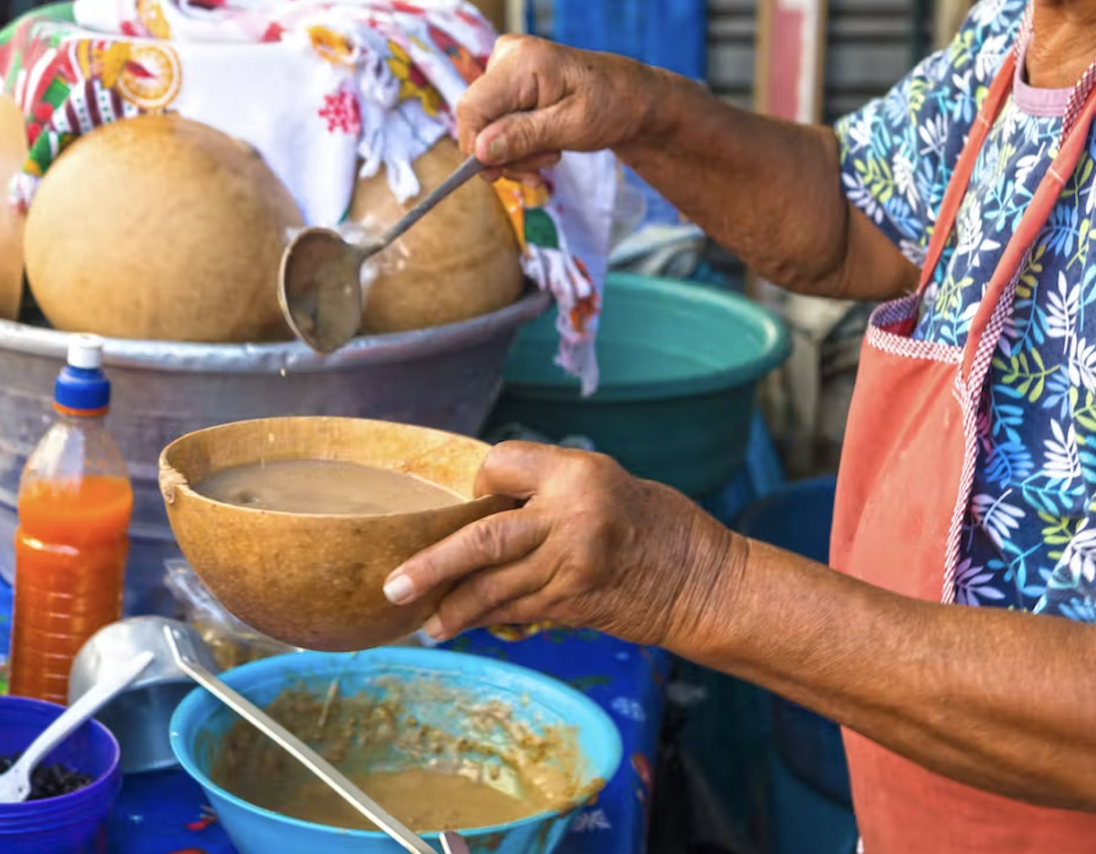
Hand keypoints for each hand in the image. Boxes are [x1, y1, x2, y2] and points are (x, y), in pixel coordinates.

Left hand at [382, 442, 742, 646]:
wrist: (701, 577)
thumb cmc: (649, 521)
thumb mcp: (600, 481)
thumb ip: (545, 490)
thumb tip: (480, 509)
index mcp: (576, 472)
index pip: (498, 466)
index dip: (481, 484)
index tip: (478, 498)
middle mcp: (570, 516)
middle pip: (482, 538)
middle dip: (432, 565)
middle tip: (394, 586)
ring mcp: (571, 564)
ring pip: (493, 588)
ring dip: (454, 608)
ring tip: (422, 626)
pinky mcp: (574, 604)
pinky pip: (516, 611)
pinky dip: (487, 619)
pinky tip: (462, 628)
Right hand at [458, 36, 655, 173]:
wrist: (632, 97)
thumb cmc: (612, 106)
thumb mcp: (572, 126)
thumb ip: (524, 136)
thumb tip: (479, 151)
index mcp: (523, 61)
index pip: (473, 108)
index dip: (478, 146)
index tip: (499, 174)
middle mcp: (507, 56)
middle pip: (477, 118)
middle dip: (503, 153)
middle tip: (541, 169)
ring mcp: (505, 67)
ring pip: (484, 125)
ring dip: (512, 153)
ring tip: (549, 158)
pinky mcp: (508, 82)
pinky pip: (495, 121)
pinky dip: (514, 144)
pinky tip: (540, 151)